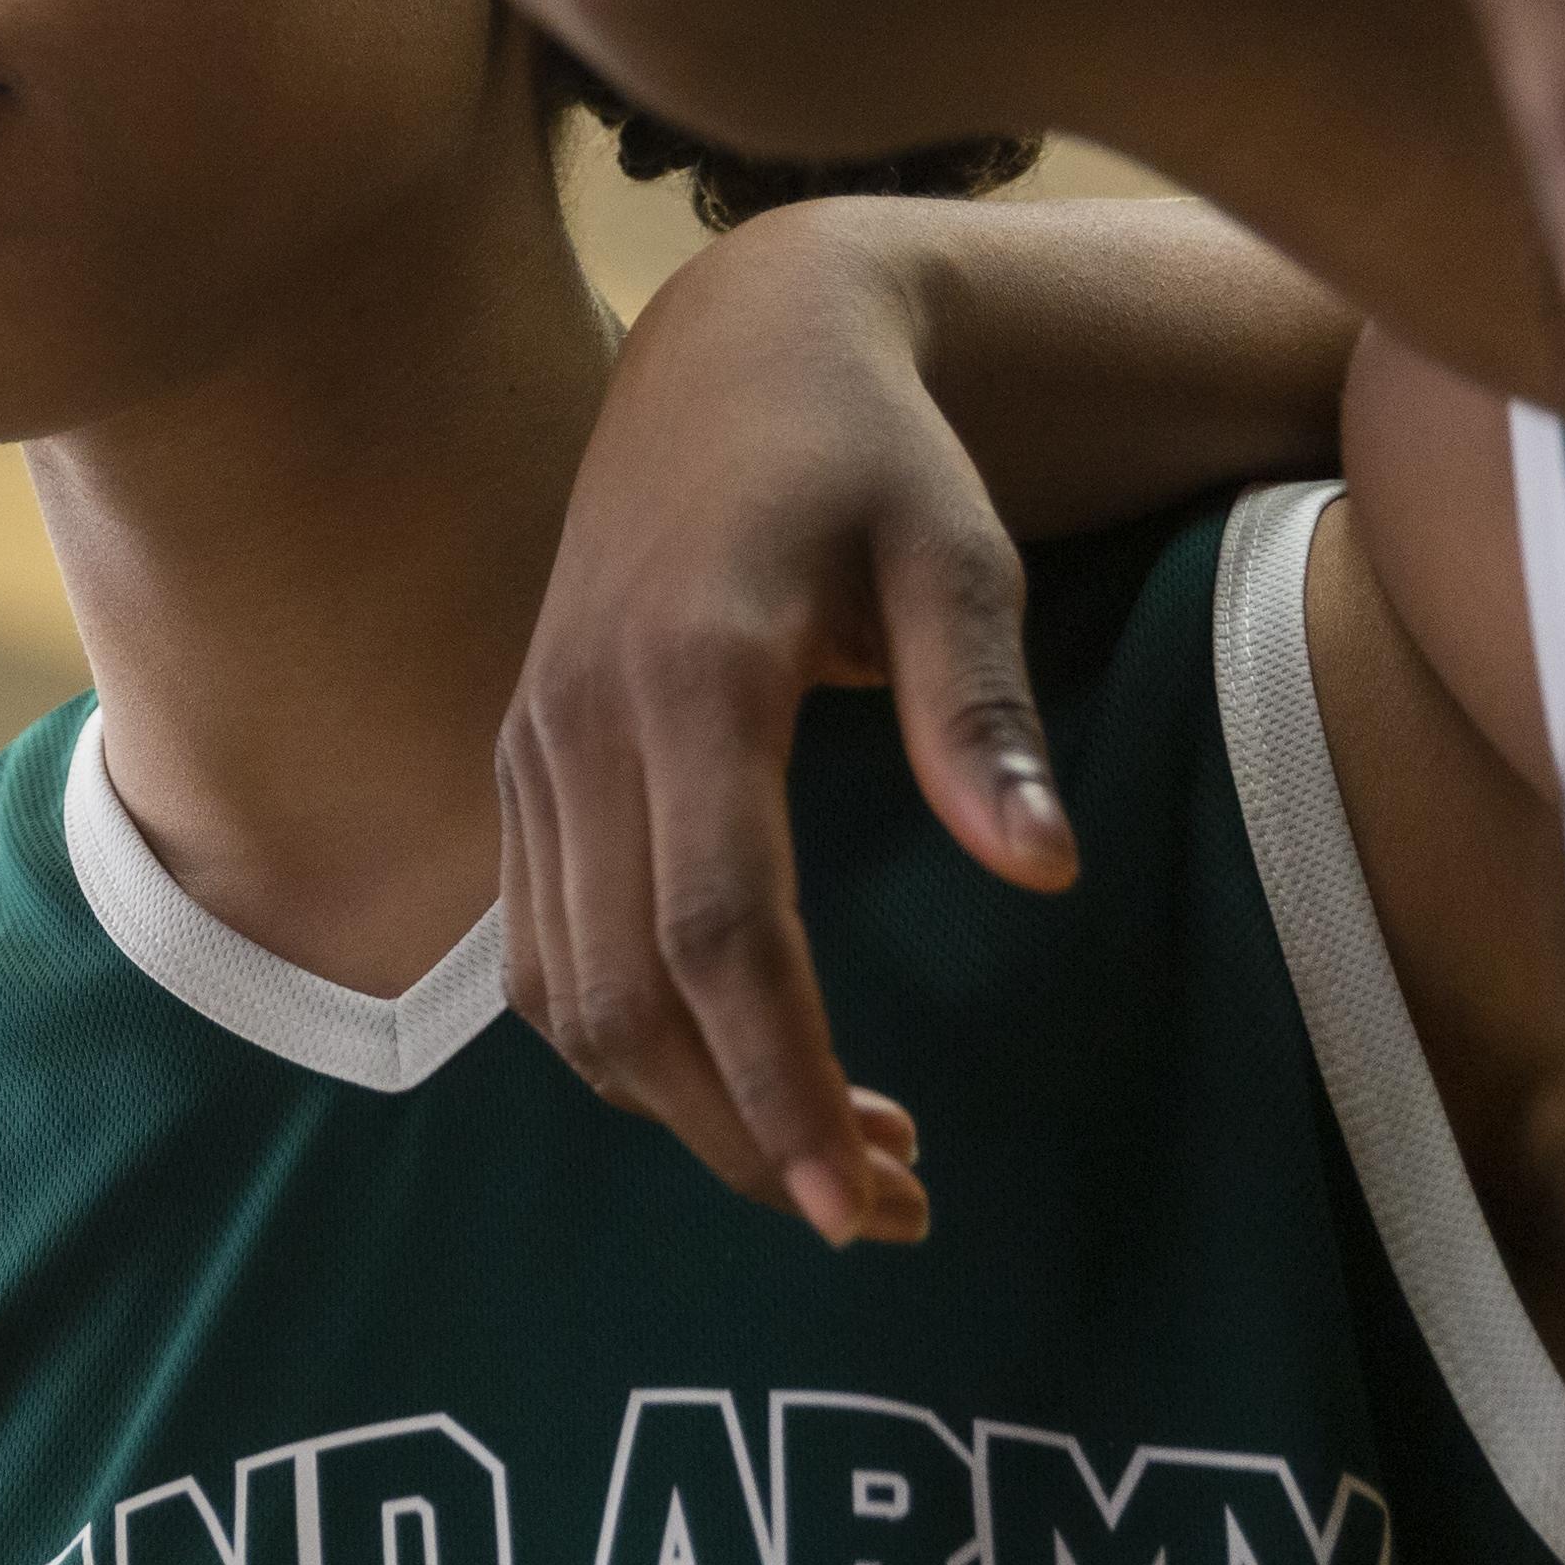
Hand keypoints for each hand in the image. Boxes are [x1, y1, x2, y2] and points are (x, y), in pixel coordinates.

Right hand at [503, 206, 1085, 1244]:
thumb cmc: (869, 455)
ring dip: (685, 1107)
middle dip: (744, 1132)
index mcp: (693, 669)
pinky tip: (744, 1070)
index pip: (716, 926)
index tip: (867, 1194)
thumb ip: (980, 709)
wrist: (729, 353)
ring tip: (837, 1156)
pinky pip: (542, 951)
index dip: (781, 1080)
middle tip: (883, 1211)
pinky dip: (631, 1045)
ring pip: (565, 996)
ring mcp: (533, 745)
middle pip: (626, 995)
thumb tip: (1042, 873)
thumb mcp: (958, 548)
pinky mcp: (522, 764)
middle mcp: (582, 719)